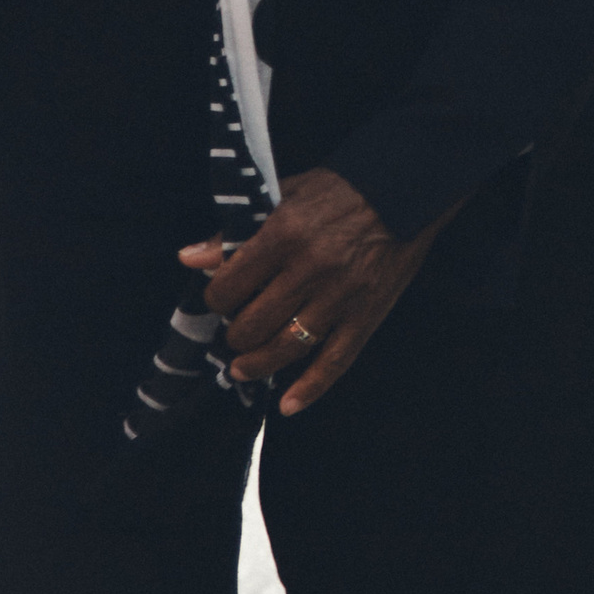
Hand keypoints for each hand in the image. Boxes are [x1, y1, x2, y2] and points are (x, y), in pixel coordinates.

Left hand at [184, 168, 444, 415]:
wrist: (404, 188)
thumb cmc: (339, 189)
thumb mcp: (283, 196)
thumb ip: (235, 231)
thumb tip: (189, 258)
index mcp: (283, 234)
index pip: (227, 288)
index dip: (216, 300)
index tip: (222, 299)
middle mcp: (309, 268)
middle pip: (250, 325)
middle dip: (235, 334)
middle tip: (237, 330)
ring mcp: (340, 296)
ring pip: (284, 349)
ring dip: (256, 365)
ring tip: (243, 368)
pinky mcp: (367, 314)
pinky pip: (334, 362)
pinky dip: (309, 389)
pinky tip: (287, 405)